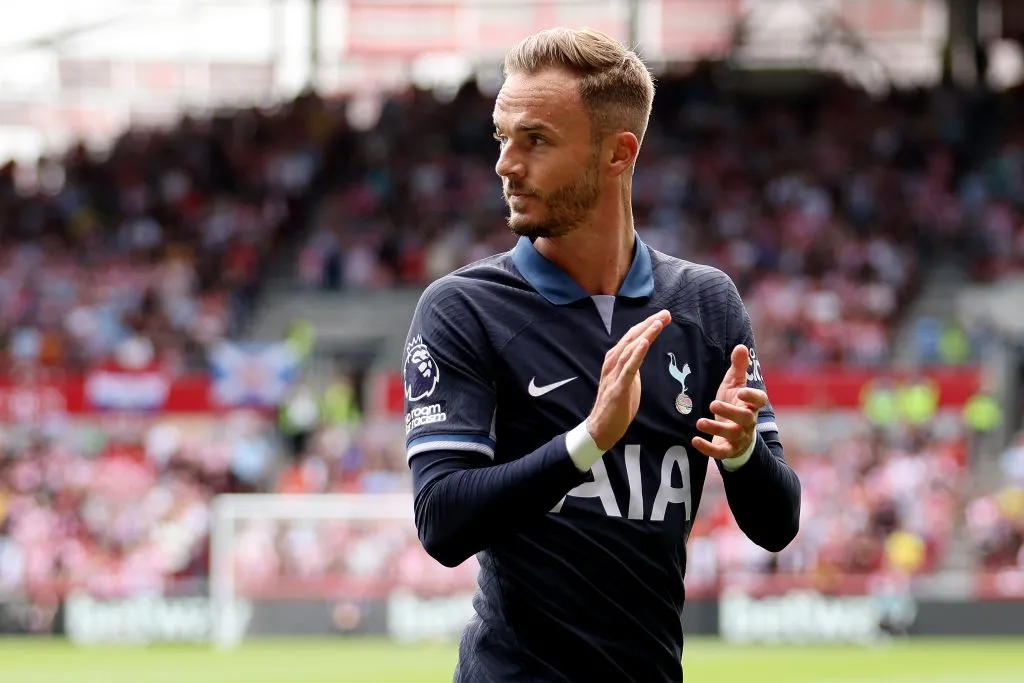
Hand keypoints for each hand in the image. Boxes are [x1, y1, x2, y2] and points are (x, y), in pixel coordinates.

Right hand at [587, 310, 671, 449]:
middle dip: (649, 325)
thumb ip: (633, 365)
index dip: (647, 326)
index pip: (633, 338)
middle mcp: (613, 363)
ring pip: (630, 349)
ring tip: (658, 323)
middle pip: (632, 338)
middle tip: (666, 314)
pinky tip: (644, 343)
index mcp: (616, 360)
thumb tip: (642, 353)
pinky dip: (636, 354)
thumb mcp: (628, 379)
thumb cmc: (616, 404)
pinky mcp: (618, 387)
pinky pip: (628, 368)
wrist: (602, 427)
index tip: (663, 317)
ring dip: (645, 335)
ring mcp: (614, 374)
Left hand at [692, 344, 767, 459]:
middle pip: (745, 418)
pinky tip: (695, 440)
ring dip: (716, 429)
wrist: (736, 433)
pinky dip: (708, 448)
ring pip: (732, 434)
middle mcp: (748, 422)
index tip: (742, 391)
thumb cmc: (735, 404)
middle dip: (730, 412)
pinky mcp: (729, 450)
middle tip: (713, 404)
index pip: (759, 401)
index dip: (753, 397)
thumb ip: (738, 367)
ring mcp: (740, 437)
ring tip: (699, 422)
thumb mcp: (735, 385)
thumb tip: (741, 346)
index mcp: (752, 405)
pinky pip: (721, 453)